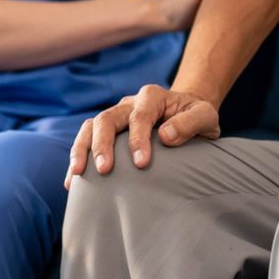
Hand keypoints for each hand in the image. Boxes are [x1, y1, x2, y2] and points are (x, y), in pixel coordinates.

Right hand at [65, 84, 221, 184]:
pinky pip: (86, 139)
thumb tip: (165, 137)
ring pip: (90, 127)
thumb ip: (190, 123)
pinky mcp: (108, 130)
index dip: (138, 138)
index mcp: (152, 96)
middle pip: (106, 118)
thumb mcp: (205, 116)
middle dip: (102, 144)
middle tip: (104, 170)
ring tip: (77, 175)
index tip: (141, 163)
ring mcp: (115, 115)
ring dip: (81, 150)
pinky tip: (72, 181)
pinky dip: (78, 158)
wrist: (185, 111)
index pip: (139, 115)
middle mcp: (129, 103)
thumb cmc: (196, 116)